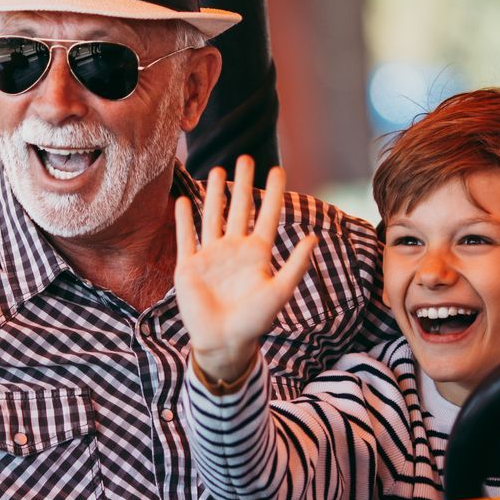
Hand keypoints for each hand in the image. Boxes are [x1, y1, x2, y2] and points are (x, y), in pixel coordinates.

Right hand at [174, 156, 317, 385]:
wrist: (224, 342)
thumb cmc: (255, 321)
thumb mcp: (280, 291)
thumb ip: (296, 265)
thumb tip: (315, 237)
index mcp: (257, 254)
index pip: (267, 215)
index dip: (272, 193)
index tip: (277, 169)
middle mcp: (234, 250)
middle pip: (239, 208)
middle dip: (242, 184)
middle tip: (245, 157)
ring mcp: (211, 257)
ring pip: (213, 217)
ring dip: (215, 194)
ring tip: (218, 170)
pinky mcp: (189, 267)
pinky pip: (186, 237)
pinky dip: (184, 219)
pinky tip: (184, 200)